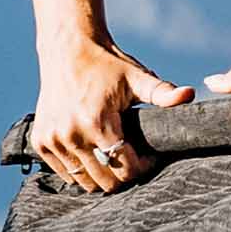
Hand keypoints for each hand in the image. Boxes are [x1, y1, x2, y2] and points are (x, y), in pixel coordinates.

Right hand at [30, 38, 191, 193]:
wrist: (67, 50)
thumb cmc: (106, 64)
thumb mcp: (137, 77)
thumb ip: (162, 92)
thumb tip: (189, 94)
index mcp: (96, 123)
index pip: (125, 168)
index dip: (143, 167)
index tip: (150, 157)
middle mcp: (71, 135)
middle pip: (105, 181)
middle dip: (124, 175)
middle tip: (134, 159)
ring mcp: (52, 140)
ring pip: (83, 181)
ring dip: (101, 174)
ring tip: (114, 156)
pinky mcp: (40, 141)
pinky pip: (64, 173)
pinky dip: (80, 170)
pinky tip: (93, 153)